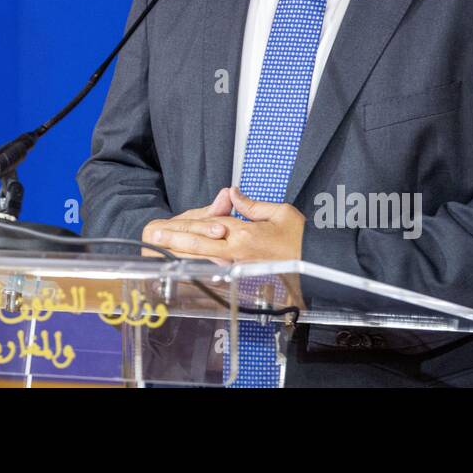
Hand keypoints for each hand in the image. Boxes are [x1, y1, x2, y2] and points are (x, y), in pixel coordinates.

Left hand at [146, 187, 304, 263]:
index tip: (165, 226)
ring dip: (180, 256)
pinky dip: (199, 271)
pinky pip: (217, 274)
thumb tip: (233, 194)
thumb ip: (251, 205)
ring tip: (161, 254)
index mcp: (244, 232)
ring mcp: (240, 267)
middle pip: (199, 244)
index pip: (208, 225)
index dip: (185, 225)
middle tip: (153, 239)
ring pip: (203, 260)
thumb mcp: (279, 212)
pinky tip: (186, 271)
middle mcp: (238, 251)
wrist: (319, 264)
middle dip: (174, 241)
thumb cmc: (303, 239)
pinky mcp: (245, 278)